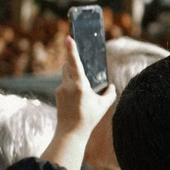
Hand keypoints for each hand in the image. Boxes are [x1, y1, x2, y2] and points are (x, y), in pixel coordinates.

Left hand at [45, 36, 112, 169]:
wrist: (71, 132)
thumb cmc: (89, 118)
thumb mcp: (104, 105)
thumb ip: (109, 93)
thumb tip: (111, 86)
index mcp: (79, 85)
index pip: (74, 63)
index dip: (71, 49)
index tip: (68, 37)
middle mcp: (67, 85)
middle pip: (68, 66)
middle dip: (73, 60)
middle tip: (78, 53)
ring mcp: (61, 90)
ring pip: (66, 75)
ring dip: (73, 73)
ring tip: (83, 79)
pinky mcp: (58, 95)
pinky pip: (65, 84)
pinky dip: (72, 84)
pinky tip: (79, 93)